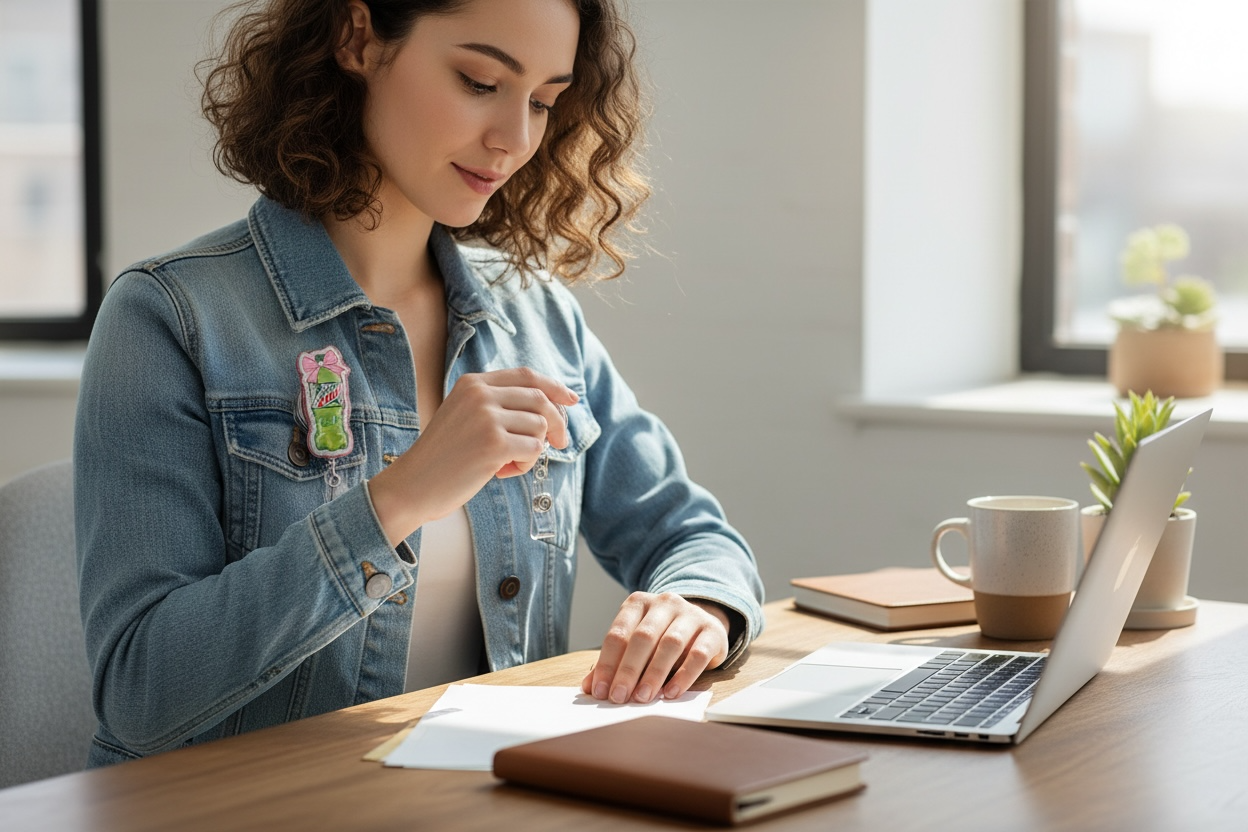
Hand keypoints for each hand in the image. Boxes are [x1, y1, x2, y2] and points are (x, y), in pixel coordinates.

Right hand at [369, 367, 576, 544]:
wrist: (413, 485)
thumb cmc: (443, 457)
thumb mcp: (465, 417)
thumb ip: (497, 405)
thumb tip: (550, 407)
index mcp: (473, 383)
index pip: (526, 375)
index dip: (554, 386)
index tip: (571, 399)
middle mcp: (480, 394)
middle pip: (540, 399)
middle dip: (558, 422)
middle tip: (560, 443)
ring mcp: (487, 417)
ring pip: (540, 426)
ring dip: (533, 449)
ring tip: (509, 463)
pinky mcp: (494, 444)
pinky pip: (534, 449)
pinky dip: (525, 464)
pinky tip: (503, 472)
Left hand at [581, 592, 729, 704]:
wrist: (702, 624)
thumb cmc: (661, 637)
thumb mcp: (636, 645)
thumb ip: (614, 663)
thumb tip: (590, 687)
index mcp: (638, 603)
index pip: (618, 633)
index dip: (607, 663)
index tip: (600, 691)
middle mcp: (664, 603)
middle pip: (643, 637)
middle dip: (629, 670)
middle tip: (619, 697)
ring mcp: (690, 614)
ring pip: (670, 644)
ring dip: (654, 674)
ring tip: (643, 698)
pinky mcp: (712, 631)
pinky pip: (697, 654)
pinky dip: (683, 676)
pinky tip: (671, 693)